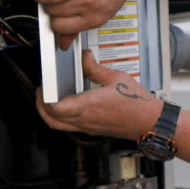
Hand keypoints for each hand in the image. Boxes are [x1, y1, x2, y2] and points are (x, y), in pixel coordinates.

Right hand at [27, 0, 141, 49]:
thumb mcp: (104, 11)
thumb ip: (81, 26)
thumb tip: (64, 43)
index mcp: (95, 17)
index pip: (62, 28)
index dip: (54, 23)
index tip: (53, 17)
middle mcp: (89, 2)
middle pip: (54, 12)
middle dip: (48, 8)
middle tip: (49, 3)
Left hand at [36, 50, 161, 139]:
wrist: (149, 121)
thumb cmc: (137, 104)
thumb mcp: (117, 78)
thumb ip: (96, 68)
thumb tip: (85, 58)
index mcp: (89, 105)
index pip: (56, 108)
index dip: (44, 98)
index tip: (44, 86)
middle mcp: (86, 119)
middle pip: (51, 119)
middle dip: (41, 106)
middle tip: (41, 93)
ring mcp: (88, 127)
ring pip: (58, 126)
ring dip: (48, 114)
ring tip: (48, 100)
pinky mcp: (92, 130)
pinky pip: (69, 127)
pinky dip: (61, 118)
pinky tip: (66, 107)